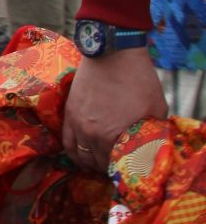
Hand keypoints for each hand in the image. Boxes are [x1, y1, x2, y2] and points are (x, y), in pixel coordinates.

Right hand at [62, 49, 166, 169]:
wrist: (112, 53)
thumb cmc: (138, 78)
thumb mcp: (156, 107)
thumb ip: (152, 130)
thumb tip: (151, 144)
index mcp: (115, 136)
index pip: (116, 165)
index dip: (123, 170)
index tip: (128, 170)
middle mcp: (93, 135)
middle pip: (98, 163)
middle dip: (107, 167)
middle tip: (115, 167)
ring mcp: (78, 124)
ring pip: (80, 155)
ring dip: (89, 163)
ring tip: (97, 165)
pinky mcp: (70, 114)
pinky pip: (66, 141)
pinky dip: (73, 152)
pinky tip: (80, 156)